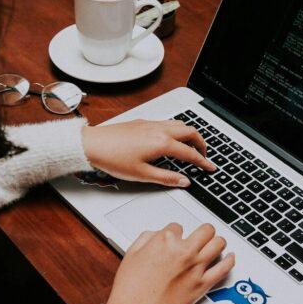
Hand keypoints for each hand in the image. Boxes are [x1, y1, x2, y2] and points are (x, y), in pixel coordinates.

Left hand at [81, 119, 216, 187]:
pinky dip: (176, 130)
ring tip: (190, 147)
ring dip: (189, 135)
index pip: (190, 153)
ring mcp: (150, 123)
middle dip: (201, 144)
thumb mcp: (142, 175)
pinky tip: (170, 140)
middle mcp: (159, 129)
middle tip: (203, 156)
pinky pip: (167, 123)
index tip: (210, 167)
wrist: (92, 144)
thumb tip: (183, 181)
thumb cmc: (112, 159)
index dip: (203, 162)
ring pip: (179, 124)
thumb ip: (166, 178)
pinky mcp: (142, 122)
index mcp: (162, 143)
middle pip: (190, 132)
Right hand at [106, 223, 234, 303]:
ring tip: (215, 243)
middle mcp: (184, 251)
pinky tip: (229, 257)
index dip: (175, 233)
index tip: (174, 239)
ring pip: (218, 243)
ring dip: (217, 241)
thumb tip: (156, 234)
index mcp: (165, 241)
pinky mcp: (203, 285)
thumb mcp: (131, 254)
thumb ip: (146, 238)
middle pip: (205, 230)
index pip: (178, 226)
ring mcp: (196, 268)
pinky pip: (224, 268)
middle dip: (202, 231)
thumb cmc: (131, 288)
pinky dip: (229, 260)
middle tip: (201, 235)